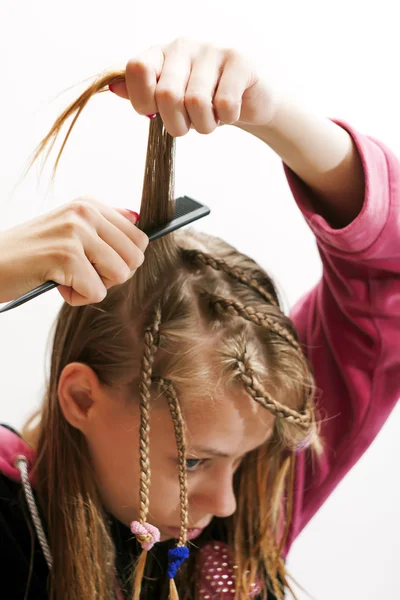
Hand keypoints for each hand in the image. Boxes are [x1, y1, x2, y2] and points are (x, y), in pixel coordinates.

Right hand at [0, 199, 147, 305]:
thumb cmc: (30, 255)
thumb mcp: (69, 231)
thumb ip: (103, 226)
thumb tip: (138, 221)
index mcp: (89, 204)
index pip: (140, 238)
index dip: (122, 261)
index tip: (93, 262)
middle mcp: (85, 212)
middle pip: (135, 258)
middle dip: (112, 276)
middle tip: (81, 273)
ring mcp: (76, 231)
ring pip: (120, 274)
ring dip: (94, 287)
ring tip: (66, 277)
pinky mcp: (66, 255)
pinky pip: (97, 292)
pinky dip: (77, 298)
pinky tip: (55, 284)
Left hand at [109, 37, 281, 136]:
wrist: (249, 101)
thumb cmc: (204, 103)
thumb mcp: (169, 101)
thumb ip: (141, 94)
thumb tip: (113, 88)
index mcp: (160, 54)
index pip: (137, 69)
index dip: (143, 101)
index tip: (156, 113)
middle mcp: (183, 47)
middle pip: (166, 94)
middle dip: (177, 124)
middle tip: (188, 125)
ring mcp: (212, 51)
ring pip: (196, 102)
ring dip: (204, 125)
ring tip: (211, 120)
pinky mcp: (239, 62)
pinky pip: (224, 104)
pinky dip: (227, 118)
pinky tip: (230, 111)